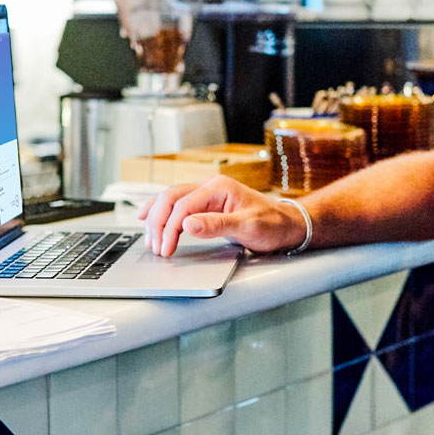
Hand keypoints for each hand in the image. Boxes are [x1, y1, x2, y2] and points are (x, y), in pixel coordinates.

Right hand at [136, 176, 306, 256]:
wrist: (286, 224)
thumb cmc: (272, 225)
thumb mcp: (248, 227)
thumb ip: (217, 225)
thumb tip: (187, 224)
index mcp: (219, 187)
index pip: (183, 206)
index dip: (170, 228)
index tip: (166, 249)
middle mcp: (209, 186)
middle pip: (170, 198)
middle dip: (158, 223)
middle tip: (155, 247)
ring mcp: (206, 193)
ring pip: (170, 199)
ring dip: (156, 218)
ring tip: (150, 240)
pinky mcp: (205, 203)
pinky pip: (176, 203)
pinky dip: (160, 212)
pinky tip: (147, 218)